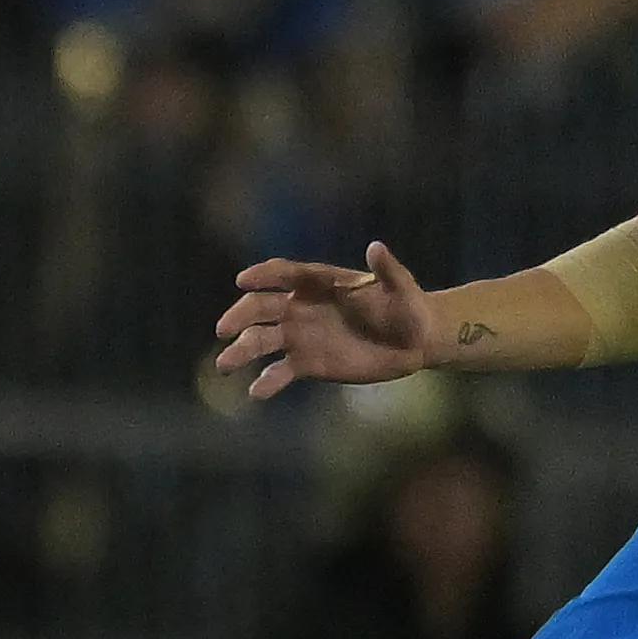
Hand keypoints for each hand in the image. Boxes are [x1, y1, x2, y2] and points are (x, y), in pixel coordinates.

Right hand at [214, 241, 434, 397]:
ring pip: (261, 340)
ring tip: (225, 365)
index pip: (283, 273)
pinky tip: (257, 391)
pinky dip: (268, 381)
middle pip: (261, 307)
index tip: (244, 280)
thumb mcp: (401, 286)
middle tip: (224, 329)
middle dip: (240, 316)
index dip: (262, 275)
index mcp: (318, 283)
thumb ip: (387, 269)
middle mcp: (300, 307)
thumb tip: (376, 247)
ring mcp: (300, 337)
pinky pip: (280, 371)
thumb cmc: (406, 307)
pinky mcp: (306, 364)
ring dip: (241, 350)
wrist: (413, 342)